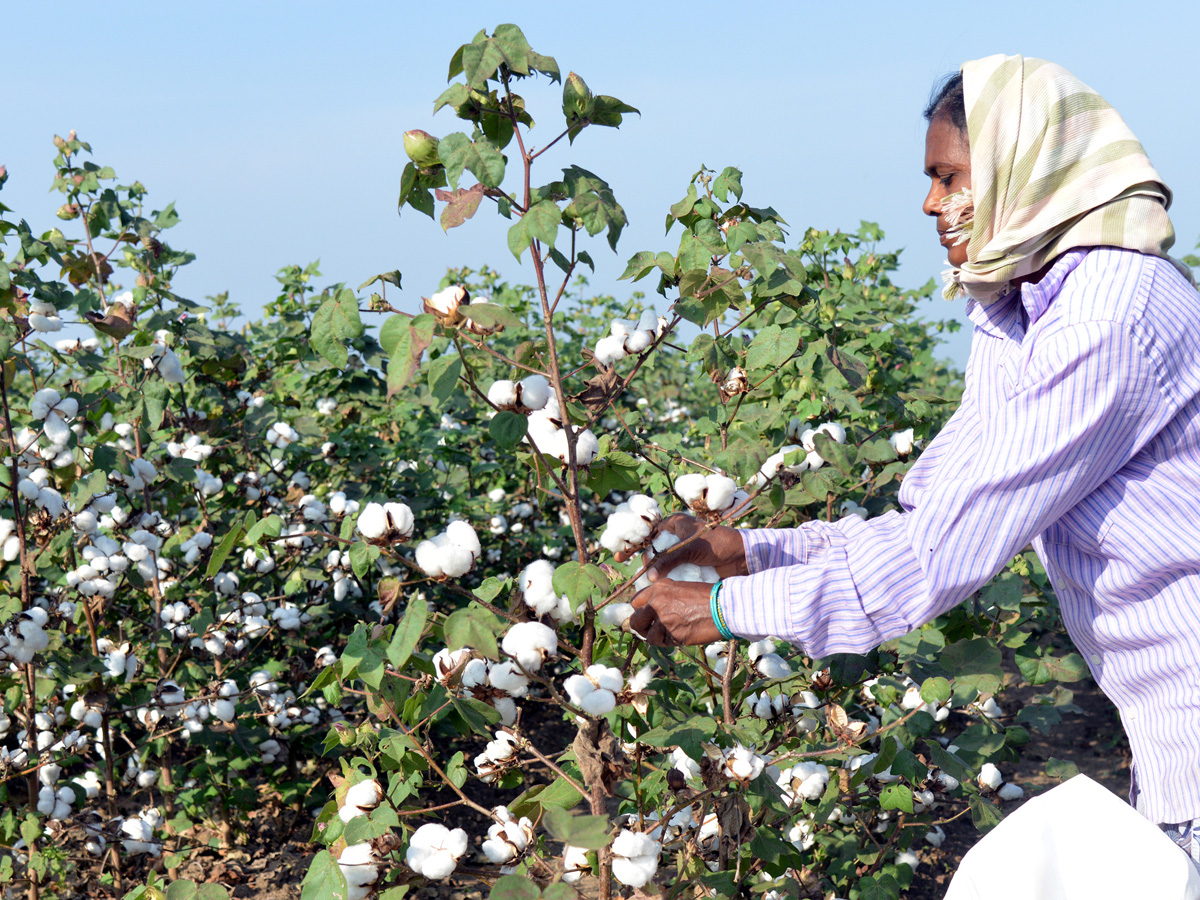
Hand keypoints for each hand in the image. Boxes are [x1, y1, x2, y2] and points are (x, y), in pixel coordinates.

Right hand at [613, 513, 747, 581]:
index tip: (619, 557)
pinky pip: (669, 576)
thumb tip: (650, 576)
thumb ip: (670, 560)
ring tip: (642, 587)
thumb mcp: (694, 548)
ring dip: (651, 576)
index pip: (649, 535)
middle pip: (651, 552)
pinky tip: (655, 591)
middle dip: (642, 564)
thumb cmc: (721, 544)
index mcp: (674, 525)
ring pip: (659, 566)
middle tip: (634, 575)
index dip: (633, 545)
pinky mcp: (686, 569)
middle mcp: (674, 538)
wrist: (744, 557)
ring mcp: (679, 555)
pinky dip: (662, 583)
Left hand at [629, 579, 721, 646]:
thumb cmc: (707, 596)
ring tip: (668, 635)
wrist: (723, 607)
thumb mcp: (681, 588)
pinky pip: (663, 643)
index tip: (645, 616)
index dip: (640, 611)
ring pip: (648, 636)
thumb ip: (663, 596)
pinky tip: (679, 637)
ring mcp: (664, 619)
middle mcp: (657, 602)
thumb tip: (650, 609)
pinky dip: (669, 643)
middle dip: (640, 627)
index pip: (635, 602)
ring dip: (656, 638)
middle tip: (649, 630)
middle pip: (635, 620)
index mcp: (659, 588)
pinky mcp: (673, 635)